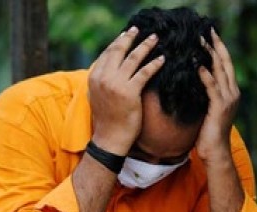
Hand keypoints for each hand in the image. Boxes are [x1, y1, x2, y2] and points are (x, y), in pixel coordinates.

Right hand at [88, 27, 164, 155]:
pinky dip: (154, 63)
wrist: (110, 138)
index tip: (126, 35)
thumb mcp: (97, 96)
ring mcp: (116, 84)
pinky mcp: (130, 92)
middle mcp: (103, 77)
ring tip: (154, 38)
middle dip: (130, 37)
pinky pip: (145, 72)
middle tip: (138, 29)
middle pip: (118, 50)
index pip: (107, 53)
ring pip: (133, 58)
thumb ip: (102, 81)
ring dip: (145, 45)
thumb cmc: (107, 119)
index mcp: (94, 77)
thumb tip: (110, 69)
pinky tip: (162, 58)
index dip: (118, 42)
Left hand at [195, 28, 239, 163]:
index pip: (226, 65)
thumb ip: (207, 96)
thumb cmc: (209, 134)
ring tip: (200, 42)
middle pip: (225, 63)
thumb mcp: (208, 110)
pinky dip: (205, 75)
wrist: (216, 152)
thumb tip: (194, 82)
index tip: (210, 36)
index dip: (219, 49)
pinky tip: (198, 65)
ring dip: (209, 55)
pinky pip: (212, 87)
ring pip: (219, 71)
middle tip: (206, 31)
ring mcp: (228, 100)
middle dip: (216, 46)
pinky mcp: (219, 108)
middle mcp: (233, 93)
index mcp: (231, 93)